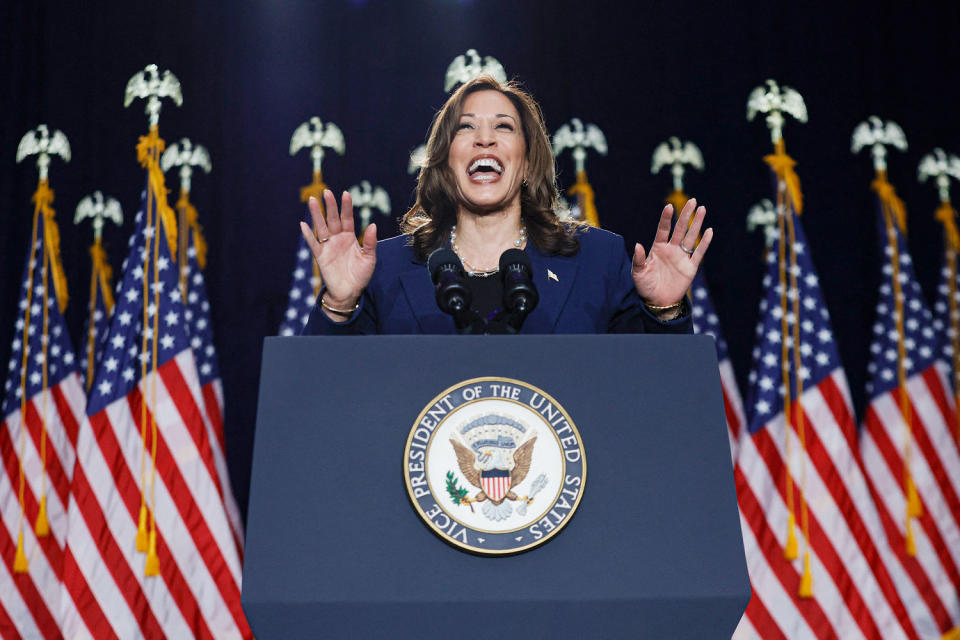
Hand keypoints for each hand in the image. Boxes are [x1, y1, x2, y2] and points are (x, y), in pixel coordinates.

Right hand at [299, 189, 377, 313]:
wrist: (350, 292)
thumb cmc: (360, 275)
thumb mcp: (369, 258)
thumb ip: (371, 242)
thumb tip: (373, 225)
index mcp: (350, 237)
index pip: (347, 218)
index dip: (346, 206)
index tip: (346, 193)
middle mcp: (338, 239)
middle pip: (333, 219)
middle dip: (330, 206)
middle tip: (326, 192)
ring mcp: (328, 246)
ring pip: (321, 227)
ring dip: (316, 214)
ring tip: (312, 200)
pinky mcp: (321, 256)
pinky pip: (313, 244)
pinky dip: (308, 235)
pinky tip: (303, 224)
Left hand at [632, 198, 712, 306]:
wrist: (658, 302)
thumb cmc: (645, 286)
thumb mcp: (638, 273)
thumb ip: (638, 259)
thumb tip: (638, 245)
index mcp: (658, 248)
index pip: (663, 230)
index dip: (666, 218)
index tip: (669, 207)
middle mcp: (671, 249)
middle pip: (680, 229)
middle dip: (686, 215)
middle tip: (693, 201)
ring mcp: (681, 257)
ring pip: (690, 237)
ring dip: (696, 224)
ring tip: (702, 209)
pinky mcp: (690, 267)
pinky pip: (698, 253)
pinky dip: (704, 243)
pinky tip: (709, 231)